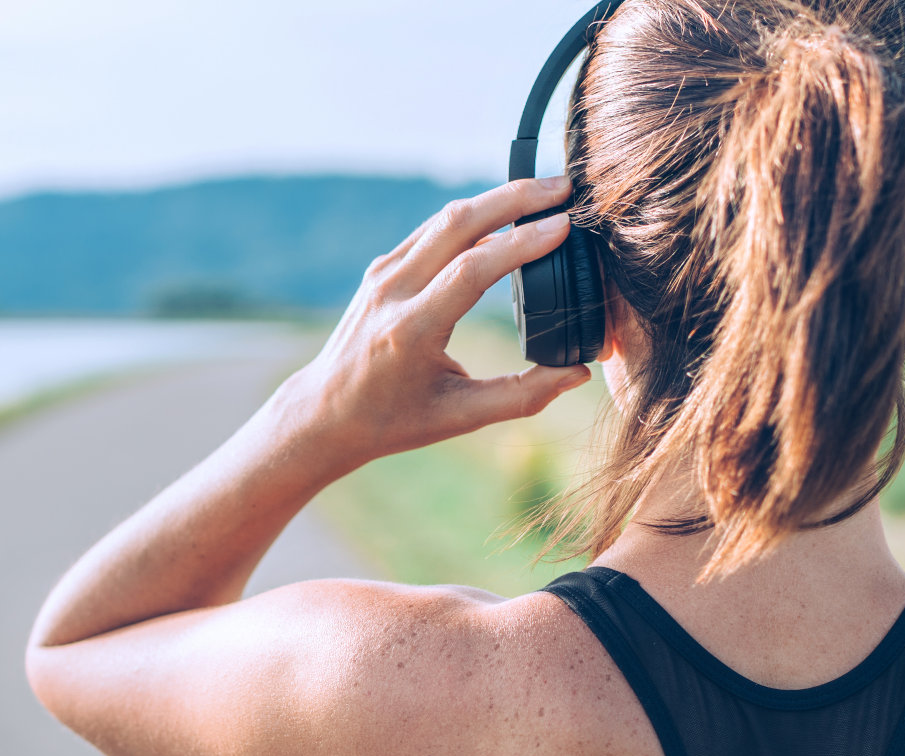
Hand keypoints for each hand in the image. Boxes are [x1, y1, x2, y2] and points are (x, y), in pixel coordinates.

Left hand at [271, 177, 592, 469]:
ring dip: (496, 199)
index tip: (563, 225)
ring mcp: (383, 275)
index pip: (471, 269)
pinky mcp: (382, 268)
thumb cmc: (393, 420)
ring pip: (444, 219)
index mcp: (410, 330)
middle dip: (515, 197)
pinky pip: (432, 230)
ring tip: (544, 192)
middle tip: (563, 187)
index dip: (521, 242)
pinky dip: (473, 215)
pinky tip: (506, 212)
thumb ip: (522, 396)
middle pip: (457, 223)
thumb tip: (579, 372)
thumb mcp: (459, 416)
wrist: (325, 412)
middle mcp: (392, 293)